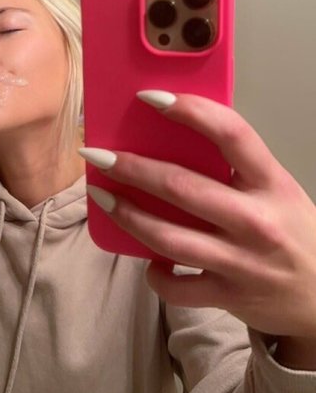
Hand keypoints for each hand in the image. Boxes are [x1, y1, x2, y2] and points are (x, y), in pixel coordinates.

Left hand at [80, 92, 315, 339]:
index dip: (189, 110)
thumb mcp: (278, 191)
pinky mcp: (228, 295)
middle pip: (182, 185)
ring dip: (127, 214)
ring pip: (168, 236)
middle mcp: (256, 220)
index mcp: (271, 183)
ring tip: (102, 196)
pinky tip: (148, 260)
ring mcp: (241, 261)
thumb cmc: (296, 234)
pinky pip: (177, 285)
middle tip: (97, 154)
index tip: (150, 97)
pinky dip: (155, 273)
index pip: (231, 133)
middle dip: (131, 166)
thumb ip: (239, 169)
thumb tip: (178, 138)